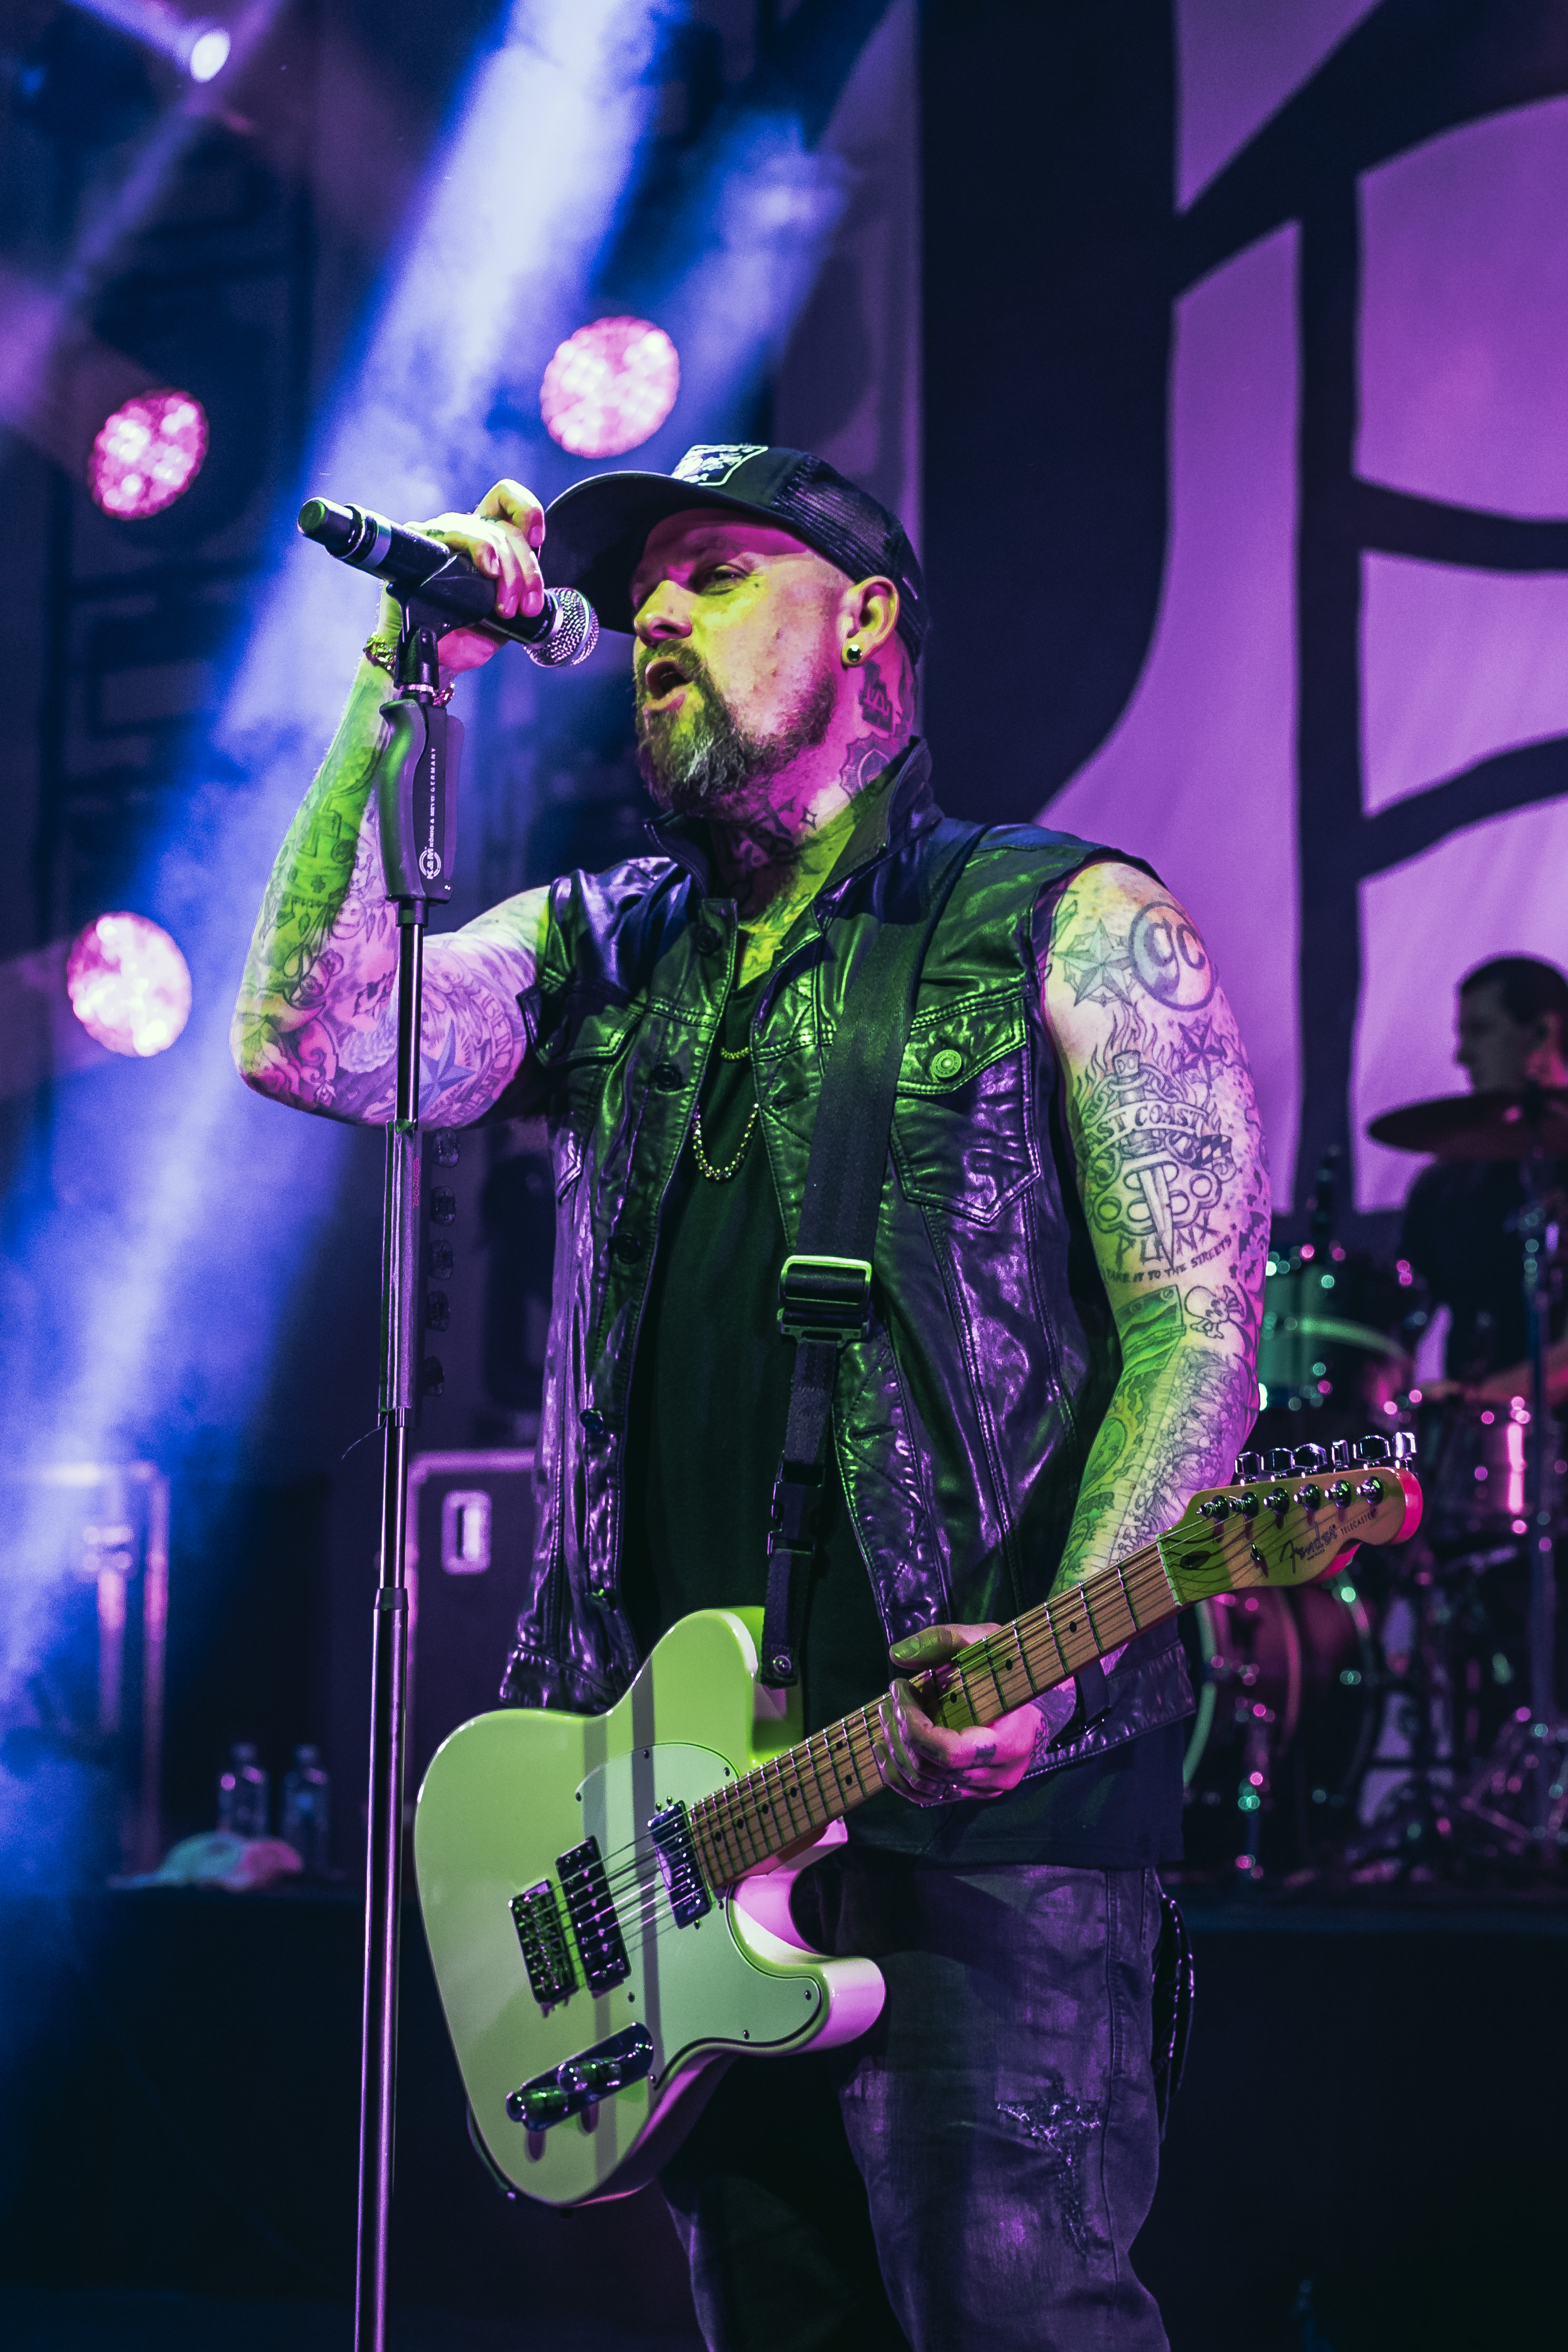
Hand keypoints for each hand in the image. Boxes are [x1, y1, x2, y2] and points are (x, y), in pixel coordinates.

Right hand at [373, 478, 546, 675]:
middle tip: (525, 607)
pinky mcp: (423, 542)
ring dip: (508, 573)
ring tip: (505, 608)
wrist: (434, 656)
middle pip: (506, 529)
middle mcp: (466, 532)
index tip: (539, 540)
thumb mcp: (506, 618)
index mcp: (487, 540)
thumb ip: (521, 597)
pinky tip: (487, 571)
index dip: (526, 511)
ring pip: (488, 533)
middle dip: (525, 571)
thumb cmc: (466, 635)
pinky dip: (480, 549)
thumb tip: (537, 595)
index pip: (505, 499)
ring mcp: (443, 535)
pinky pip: (455, 532)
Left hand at [870, 1622, 1039, 1805]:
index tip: (901, 1688)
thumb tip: (897, 1654)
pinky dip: (899, 1773)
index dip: (914, 1725)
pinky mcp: (969, 1793)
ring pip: (922, 1786)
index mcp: (1010, 1742)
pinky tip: (885, 1747)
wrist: (1038, 1702)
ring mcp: (983, 1790)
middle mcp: (998, 1776)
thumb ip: (944, 1641)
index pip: (950, 1752)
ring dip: (894, 1751)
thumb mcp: (986, 1642)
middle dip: (898, 1732)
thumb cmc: (1011, 1669)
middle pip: (930, 1769)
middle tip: (889, 1700)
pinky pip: (925, 1796)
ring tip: (885, 1717)